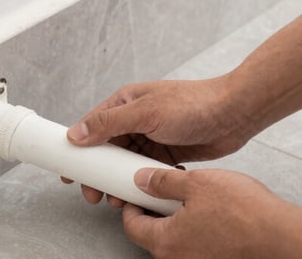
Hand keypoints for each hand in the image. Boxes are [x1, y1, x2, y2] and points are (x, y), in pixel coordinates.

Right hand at [64, 77, 254, 205]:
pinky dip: (141, 185)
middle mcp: (136, 119)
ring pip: (125, 164)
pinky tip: (140, 196)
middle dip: (98, 173)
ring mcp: (152, 136)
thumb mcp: (146, 112)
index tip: (68, 171)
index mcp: (126, 102)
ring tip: (117, 199)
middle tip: (93, 194)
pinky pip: (146, 172)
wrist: (233, 114)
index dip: (78, 149)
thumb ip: (110, 123)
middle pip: (107, 150)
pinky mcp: (167, 153)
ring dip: (119, 182)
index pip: (92, 126)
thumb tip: (76, 133)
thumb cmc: (193, 103)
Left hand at [123, 167, 288, 257]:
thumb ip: (163, 182)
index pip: (132, 226)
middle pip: (152, 235)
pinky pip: (195, 245)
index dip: (131, 204)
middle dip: (156, 210)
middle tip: (167, 190)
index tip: (137, 191)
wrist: (279, 234)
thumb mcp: (197, 182)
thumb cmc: (244, 212)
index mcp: (166, 242)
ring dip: (178, 218)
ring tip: (196, 197)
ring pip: (175, 240)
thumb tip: (143, 180)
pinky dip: (196, 229)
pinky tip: (212, 212)